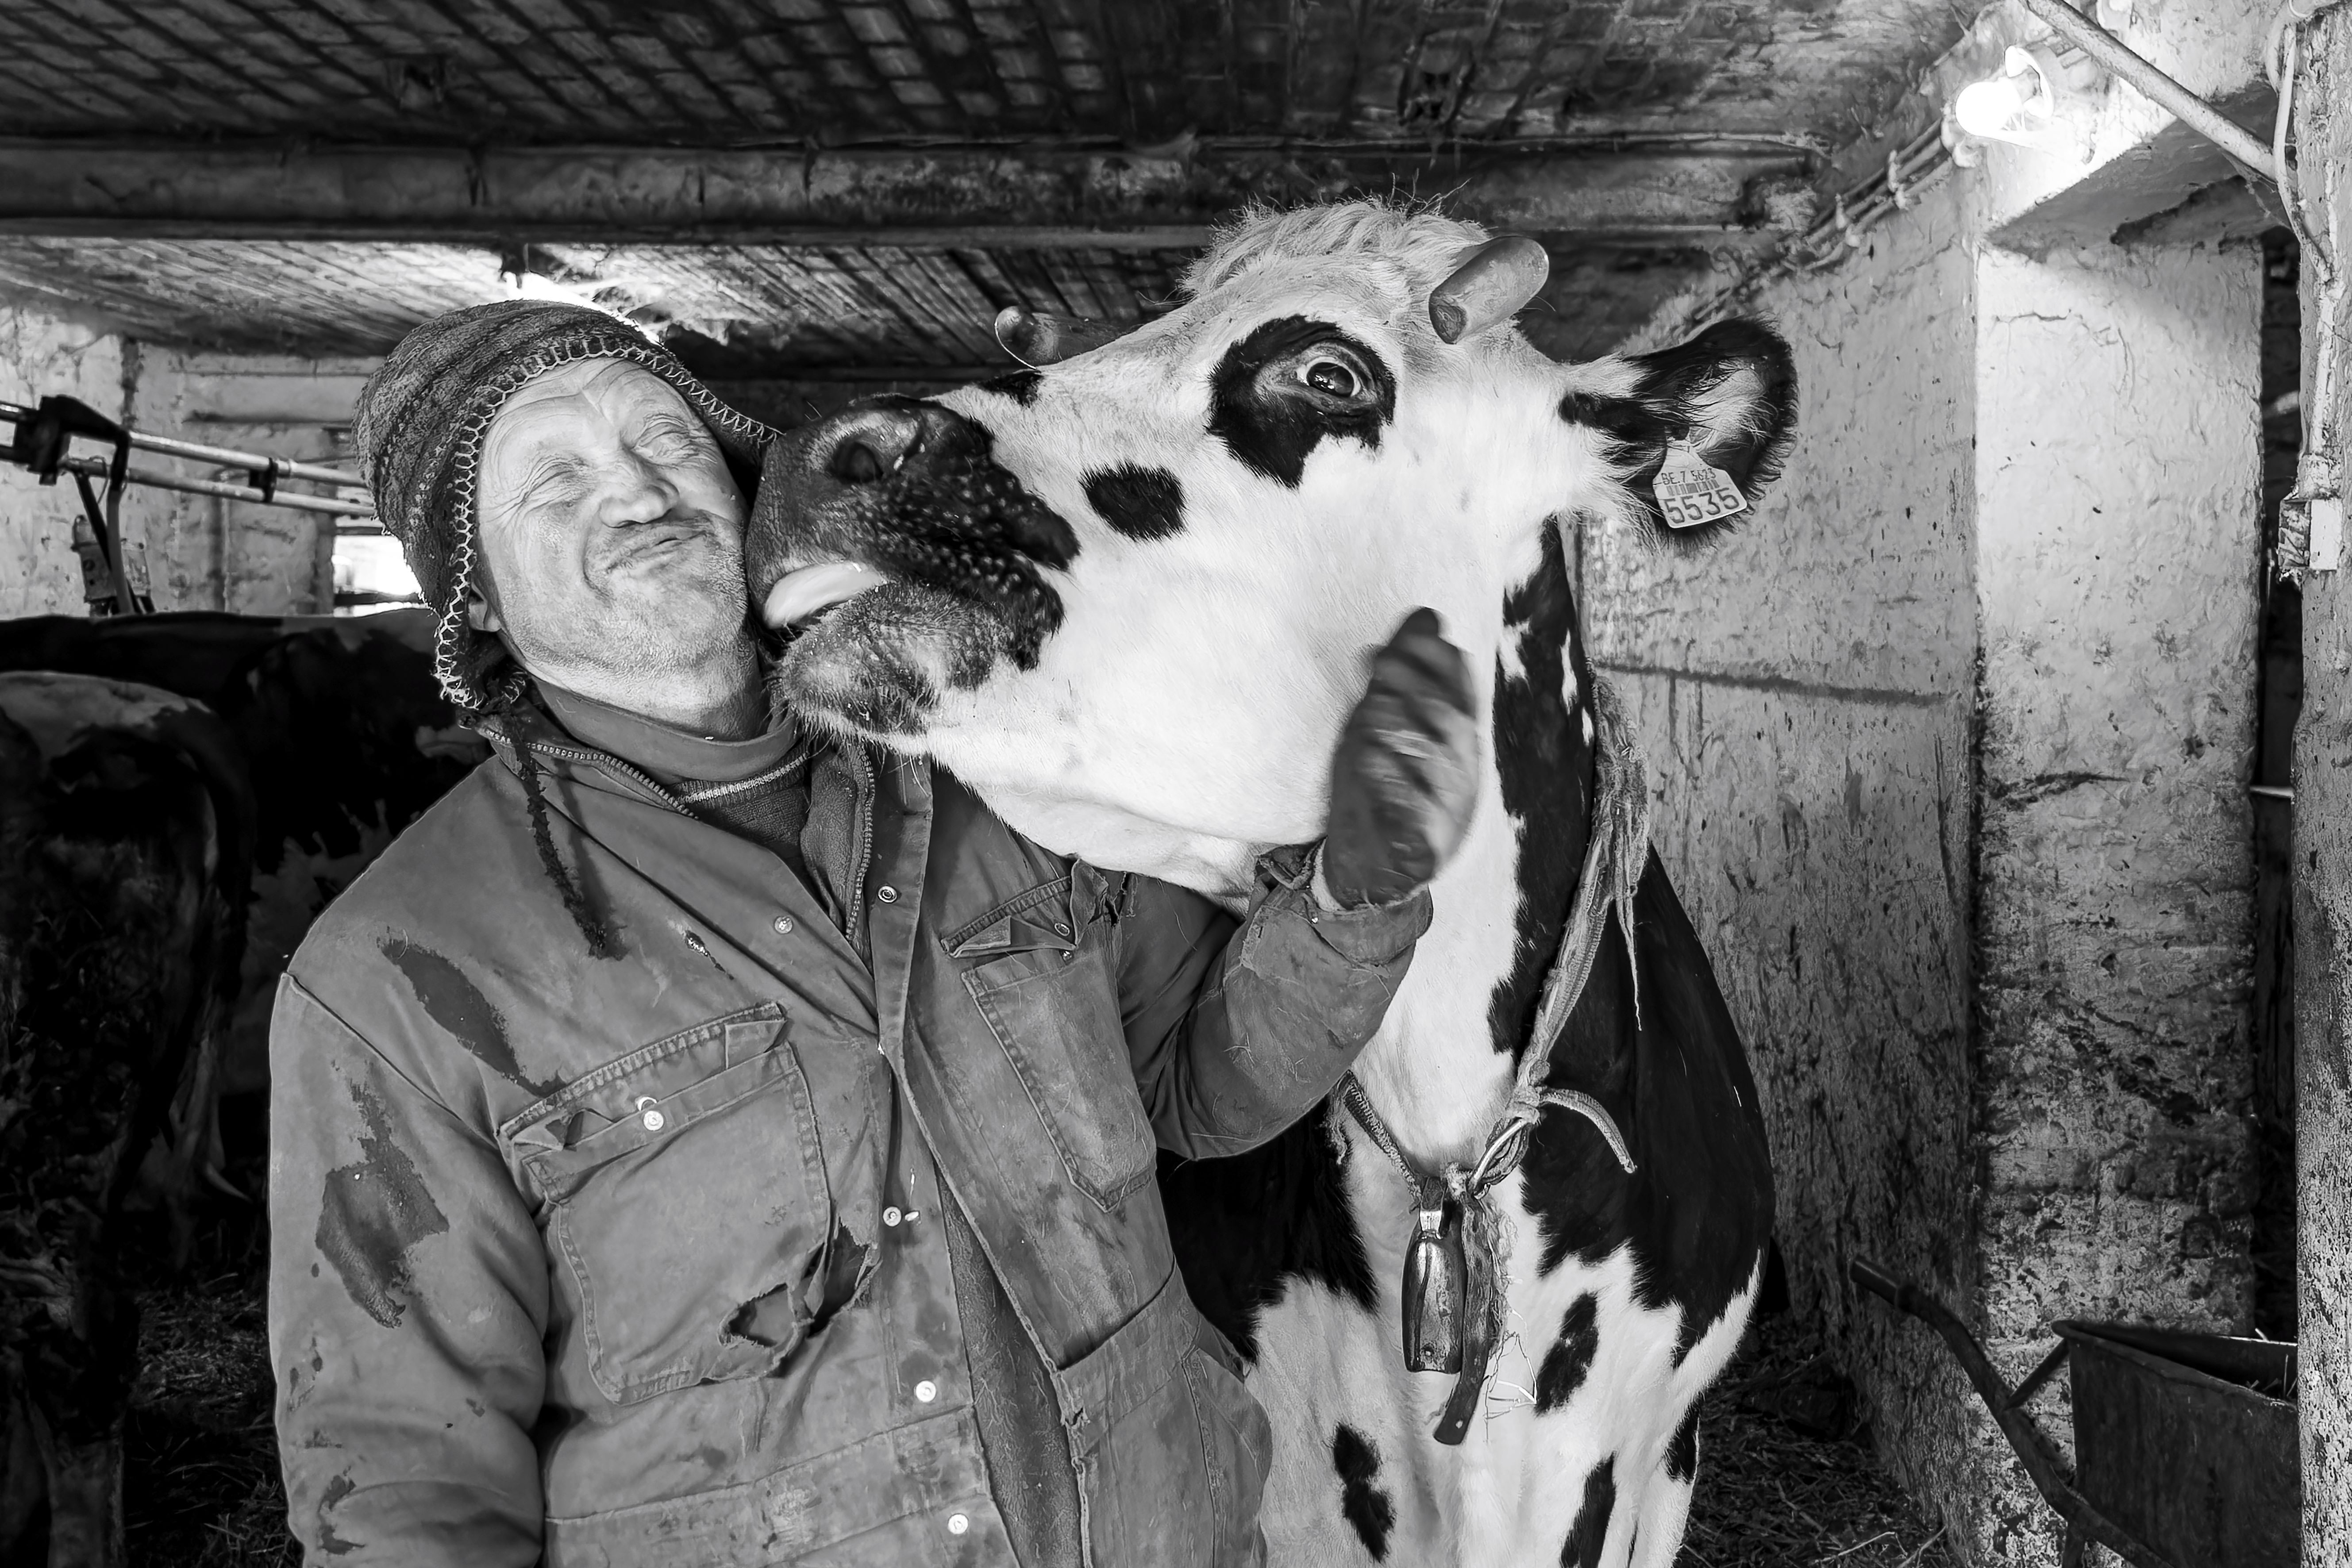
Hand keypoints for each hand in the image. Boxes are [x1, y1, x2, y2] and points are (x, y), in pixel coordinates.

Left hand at [1319, 608, 1479, 907]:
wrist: (1369, 871)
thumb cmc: (1378, 791)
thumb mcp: (1382, 729)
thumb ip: (1400, 678)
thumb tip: (1423, 617)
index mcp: (1458, 748)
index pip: (1464, 696)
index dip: (1442, 663)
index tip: (1414, 635)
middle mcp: (1461, 778)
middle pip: (1451, 725)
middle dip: (1419, 688)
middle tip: (1380, 663)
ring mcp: (1447, 815)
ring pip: (1438, 767)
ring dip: (1404, 729)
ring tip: (1372, 705)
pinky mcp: (1422, 849)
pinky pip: (1414, 815)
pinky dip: (1392, 782)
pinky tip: (1367, 757)